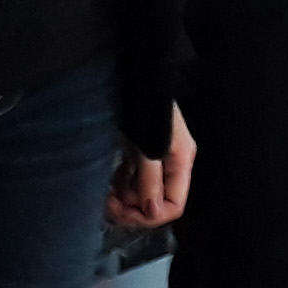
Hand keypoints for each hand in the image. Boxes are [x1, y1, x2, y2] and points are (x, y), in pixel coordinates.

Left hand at [109, 107, 195, 230]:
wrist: (137, 73)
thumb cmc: (144, 107)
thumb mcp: (147, 146)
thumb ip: (150, 180)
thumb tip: (152, 213)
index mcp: (181, 162)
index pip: (173, 205)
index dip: (149, 215)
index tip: (123, 209)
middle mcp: (171, 162)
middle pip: (157, 202)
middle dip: (133, 208)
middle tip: (109, 204)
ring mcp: (156, 156)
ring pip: (144, 192)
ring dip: (125, 198)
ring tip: (107, 193)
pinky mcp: (141, 150)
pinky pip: (135, 178)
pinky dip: (123, 184)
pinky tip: (110, 181)